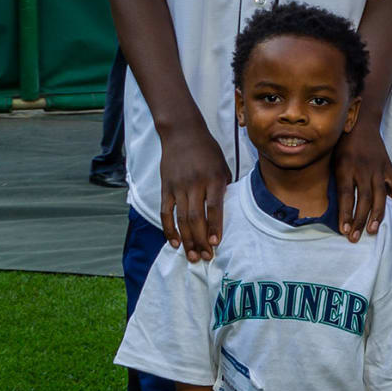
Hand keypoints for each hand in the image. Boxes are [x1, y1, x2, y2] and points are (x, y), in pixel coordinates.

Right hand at [158, 121, 229, 261]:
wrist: (183, 133)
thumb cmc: (208, 151)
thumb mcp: (223, 166)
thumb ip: (224, 189)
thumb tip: (225, 214)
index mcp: (213, 178)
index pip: (214, 207)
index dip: (214, 227)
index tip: (216, 243)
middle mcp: (195, 183)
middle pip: (196, 217)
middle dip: (200, 240)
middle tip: (205, 257)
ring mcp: (178, 186)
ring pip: (181, 218)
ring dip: (186, 240)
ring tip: (192, 256)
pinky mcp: (166, 187)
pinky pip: (166, 212)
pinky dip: (169, 229)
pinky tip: (175, 243)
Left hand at [333, 121, 391, 241]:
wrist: (362, 122)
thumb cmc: (342, 143)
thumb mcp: (332, 158)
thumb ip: (336, 179)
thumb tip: (337, 205)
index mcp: (345, 166)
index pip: (345, 195)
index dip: (345, 214)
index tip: (344, 230)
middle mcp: (362, 169)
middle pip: (362, 199)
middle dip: (359, 220)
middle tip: (355, 238)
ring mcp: (378, 168)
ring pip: (379, 195)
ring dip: (376, 215)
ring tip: (372, 231)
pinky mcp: (388, 167)